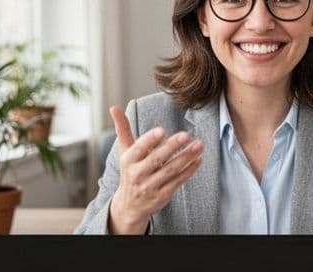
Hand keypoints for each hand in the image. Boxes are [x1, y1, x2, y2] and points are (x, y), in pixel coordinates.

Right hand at [106, 105, 202, 234]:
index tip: (162, 131)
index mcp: (128, 160)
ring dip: (186, 157)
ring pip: (171, 170)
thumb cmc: (130, 170)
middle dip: (172, 146)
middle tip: (186, 135)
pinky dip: (189, 170)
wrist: (130, 205)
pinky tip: (198, 159)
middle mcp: (138, 174)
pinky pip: (178, 181)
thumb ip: (122, 128)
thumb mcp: (124, 150)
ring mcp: (151, 186)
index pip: (139, 148)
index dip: (150, 140)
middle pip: (157, 159)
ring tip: (199, 145)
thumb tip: (114, 107)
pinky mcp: (163, 195)